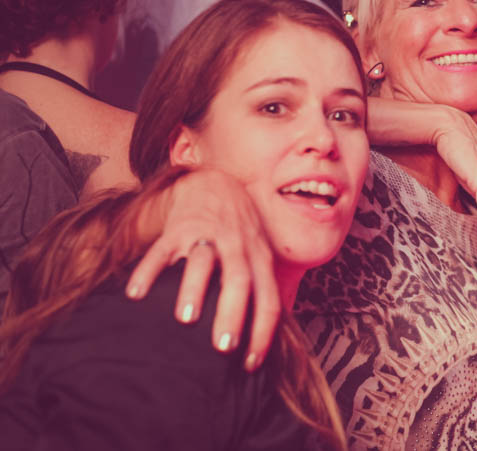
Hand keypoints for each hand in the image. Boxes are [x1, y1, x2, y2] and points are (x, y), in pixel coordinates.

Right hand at [125, 168, 279, 369]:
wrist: (216, 184)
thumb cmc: (241, 232)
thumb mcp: (260, 256)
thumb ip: (264, 290)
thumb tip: (269, 337)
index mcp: (259, 259)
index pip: (268, 298)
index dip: (263, 331)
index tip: (249, 364)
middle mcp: (237, 246)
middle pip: (239, 280)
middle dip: (232, 314)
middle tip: (223, 347)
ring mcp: (208, 234)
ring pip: (202, 261)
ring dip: (194, 289)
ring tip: (185, 319)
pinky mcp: (178, 227)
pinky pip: (162, 249)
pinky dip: (148, 270)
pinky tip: (135, 294)